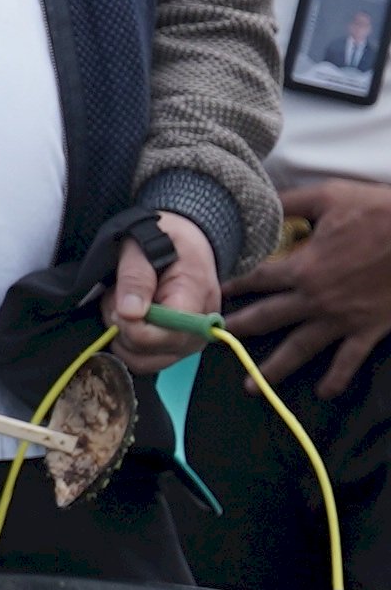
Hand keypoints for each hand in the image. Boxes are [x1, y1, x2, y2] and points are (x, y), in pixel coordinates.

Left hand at [108, 209, 221, 372]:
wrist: (184, 242)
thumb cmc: (163, 239)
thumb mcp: (142, 245)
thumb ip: (135, 277)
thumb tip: (130, 313)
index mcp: (196, 297)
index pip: (169, 335)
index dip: (135, 329)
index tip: (119, 307)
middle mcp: (201, 327)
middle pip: (154, 353)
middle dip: (124, 329)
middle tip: (117, 298)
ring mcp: (191, 340)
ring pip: (146, 361)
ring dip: (122, 337)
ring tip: (121, 306)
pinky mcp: (178, 346)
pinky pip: (145, 359)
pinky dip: (127, 343)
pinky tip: (126, 318)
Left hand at [229, 177, 390, 398]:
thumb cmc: (379, 212)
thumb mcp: (330, 196)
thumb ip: (292, 201)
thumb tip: (262, 197)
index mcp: (303, 267)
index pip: (257, 280)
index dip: (233, 286)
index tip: (214, 295)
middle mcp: (315, 298)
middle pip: (267, 318)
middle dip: (239, 331)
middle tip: (215, 343)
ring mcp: (342, 318)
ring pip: (299, 348)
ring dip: (274, 369)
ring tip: (252, 387)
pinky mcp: (369, 329)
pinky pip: (349, 360)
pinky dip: (337, 378)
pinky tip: (324, 392)